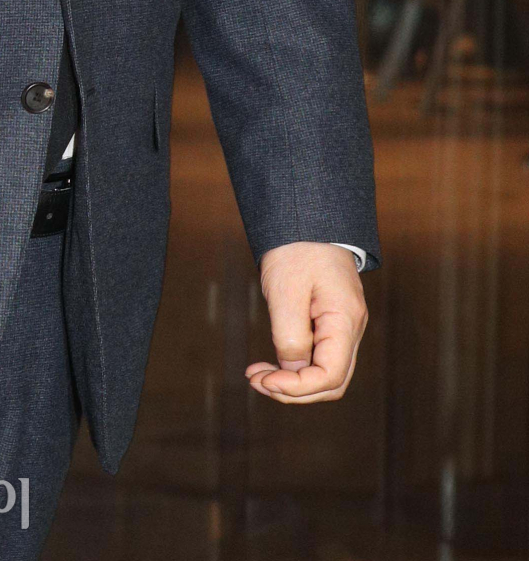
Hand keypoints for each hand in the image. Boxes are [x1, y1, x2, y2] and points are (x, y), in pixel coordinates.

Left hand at [247, 242, 366, 403]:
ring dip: (292, 382)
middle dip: (293, 390)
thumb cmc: (296, 247)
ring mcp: (342, 326)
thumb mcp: (286, 291)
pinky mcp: (329, 321)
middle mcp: (350, 329)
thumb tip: (292, 372)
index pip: (330, 376)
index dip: (297, 388)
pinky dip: (295, 366)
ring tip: (257, 375)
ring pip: (325, 373)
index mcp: (345, 321)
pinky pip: (318, 356)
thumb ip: (290, 336)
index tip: (265, 379)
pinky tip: (271, 363)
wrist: (305, 215)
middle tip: (256, 380)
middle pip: (331, 382)